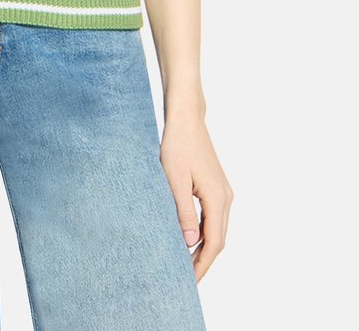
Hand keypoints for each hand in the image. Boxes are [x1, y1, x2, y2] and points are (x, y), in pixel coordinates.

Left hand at [159, 114, 233, 281]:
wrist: (186, 118)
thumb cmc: (177, 145)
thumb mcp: (175, 180)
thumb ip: (183, 212)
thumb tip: (191, 243)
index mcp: (217, 199)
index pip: (214, 243)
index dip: (202, 264)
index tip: (190, 281)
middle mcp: (226, 198)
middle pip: (218, 239)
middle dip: (204, 261)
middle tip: (186, 279)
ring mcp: (223, 191)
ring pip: (217, 229)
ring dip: (204, 247)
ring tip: (186, 263)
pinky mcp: (216, 186)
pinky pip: (214, 217)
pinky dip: (205, 232)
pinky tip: (190, 238)